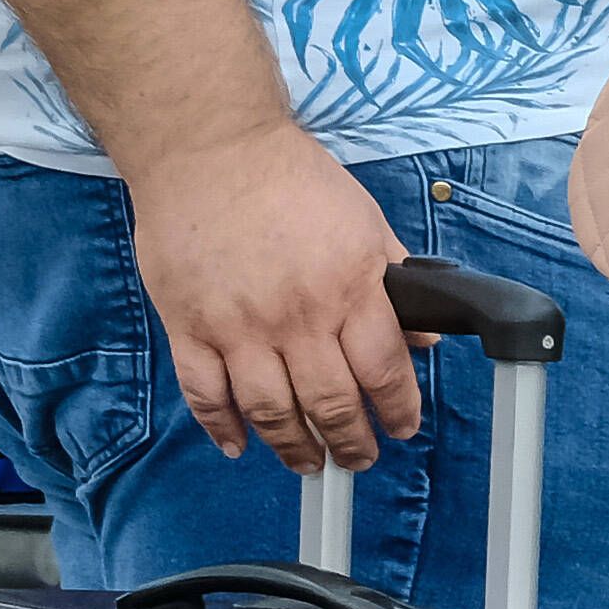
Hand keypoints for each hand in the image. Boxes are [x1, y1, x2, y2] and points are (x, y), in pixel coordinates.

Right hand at [127, 128, 419, 471]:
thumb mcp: (366, 225)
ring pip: (270, 410)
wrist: (208, 146)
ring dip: (293, 447)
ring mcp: (237, 324)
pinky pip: (204, 391)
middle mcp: (296, 316)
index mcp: (349, 291)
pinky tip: (239, 445)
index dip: (397, 412)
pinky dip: (221, 426)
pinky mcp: (187, 323)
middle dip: (350, 443)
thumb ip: (394, 285)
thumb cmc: (290, 180)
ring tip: (309, 463)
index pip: (385, 374)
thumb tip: (422, 339)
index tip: (400, 428)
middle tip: (357, 458)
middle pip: (331, 404)